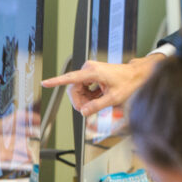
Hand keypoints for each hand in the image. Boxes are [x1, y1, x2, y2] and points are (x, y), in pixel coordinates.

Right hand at [42, 54, 164, 117]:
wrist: (137, 74)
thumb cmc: (128, 82)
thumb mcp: (113, 98)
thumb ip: (97, 106)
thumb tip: (83, 112)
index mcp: (93, 72)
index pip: (70, 78)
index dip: (56, 81)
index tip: (45, 83)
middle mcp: (89, 68)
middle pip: (74, 89)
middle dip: (80, 101)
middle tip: (88, 111)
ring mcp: (90, 70)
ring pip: (79, 89)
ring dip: (86, 99)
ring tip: (98, 103)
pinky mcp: (92, 73)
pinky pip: (84, 87)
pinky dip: (90, 95)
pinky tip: (99, 97)